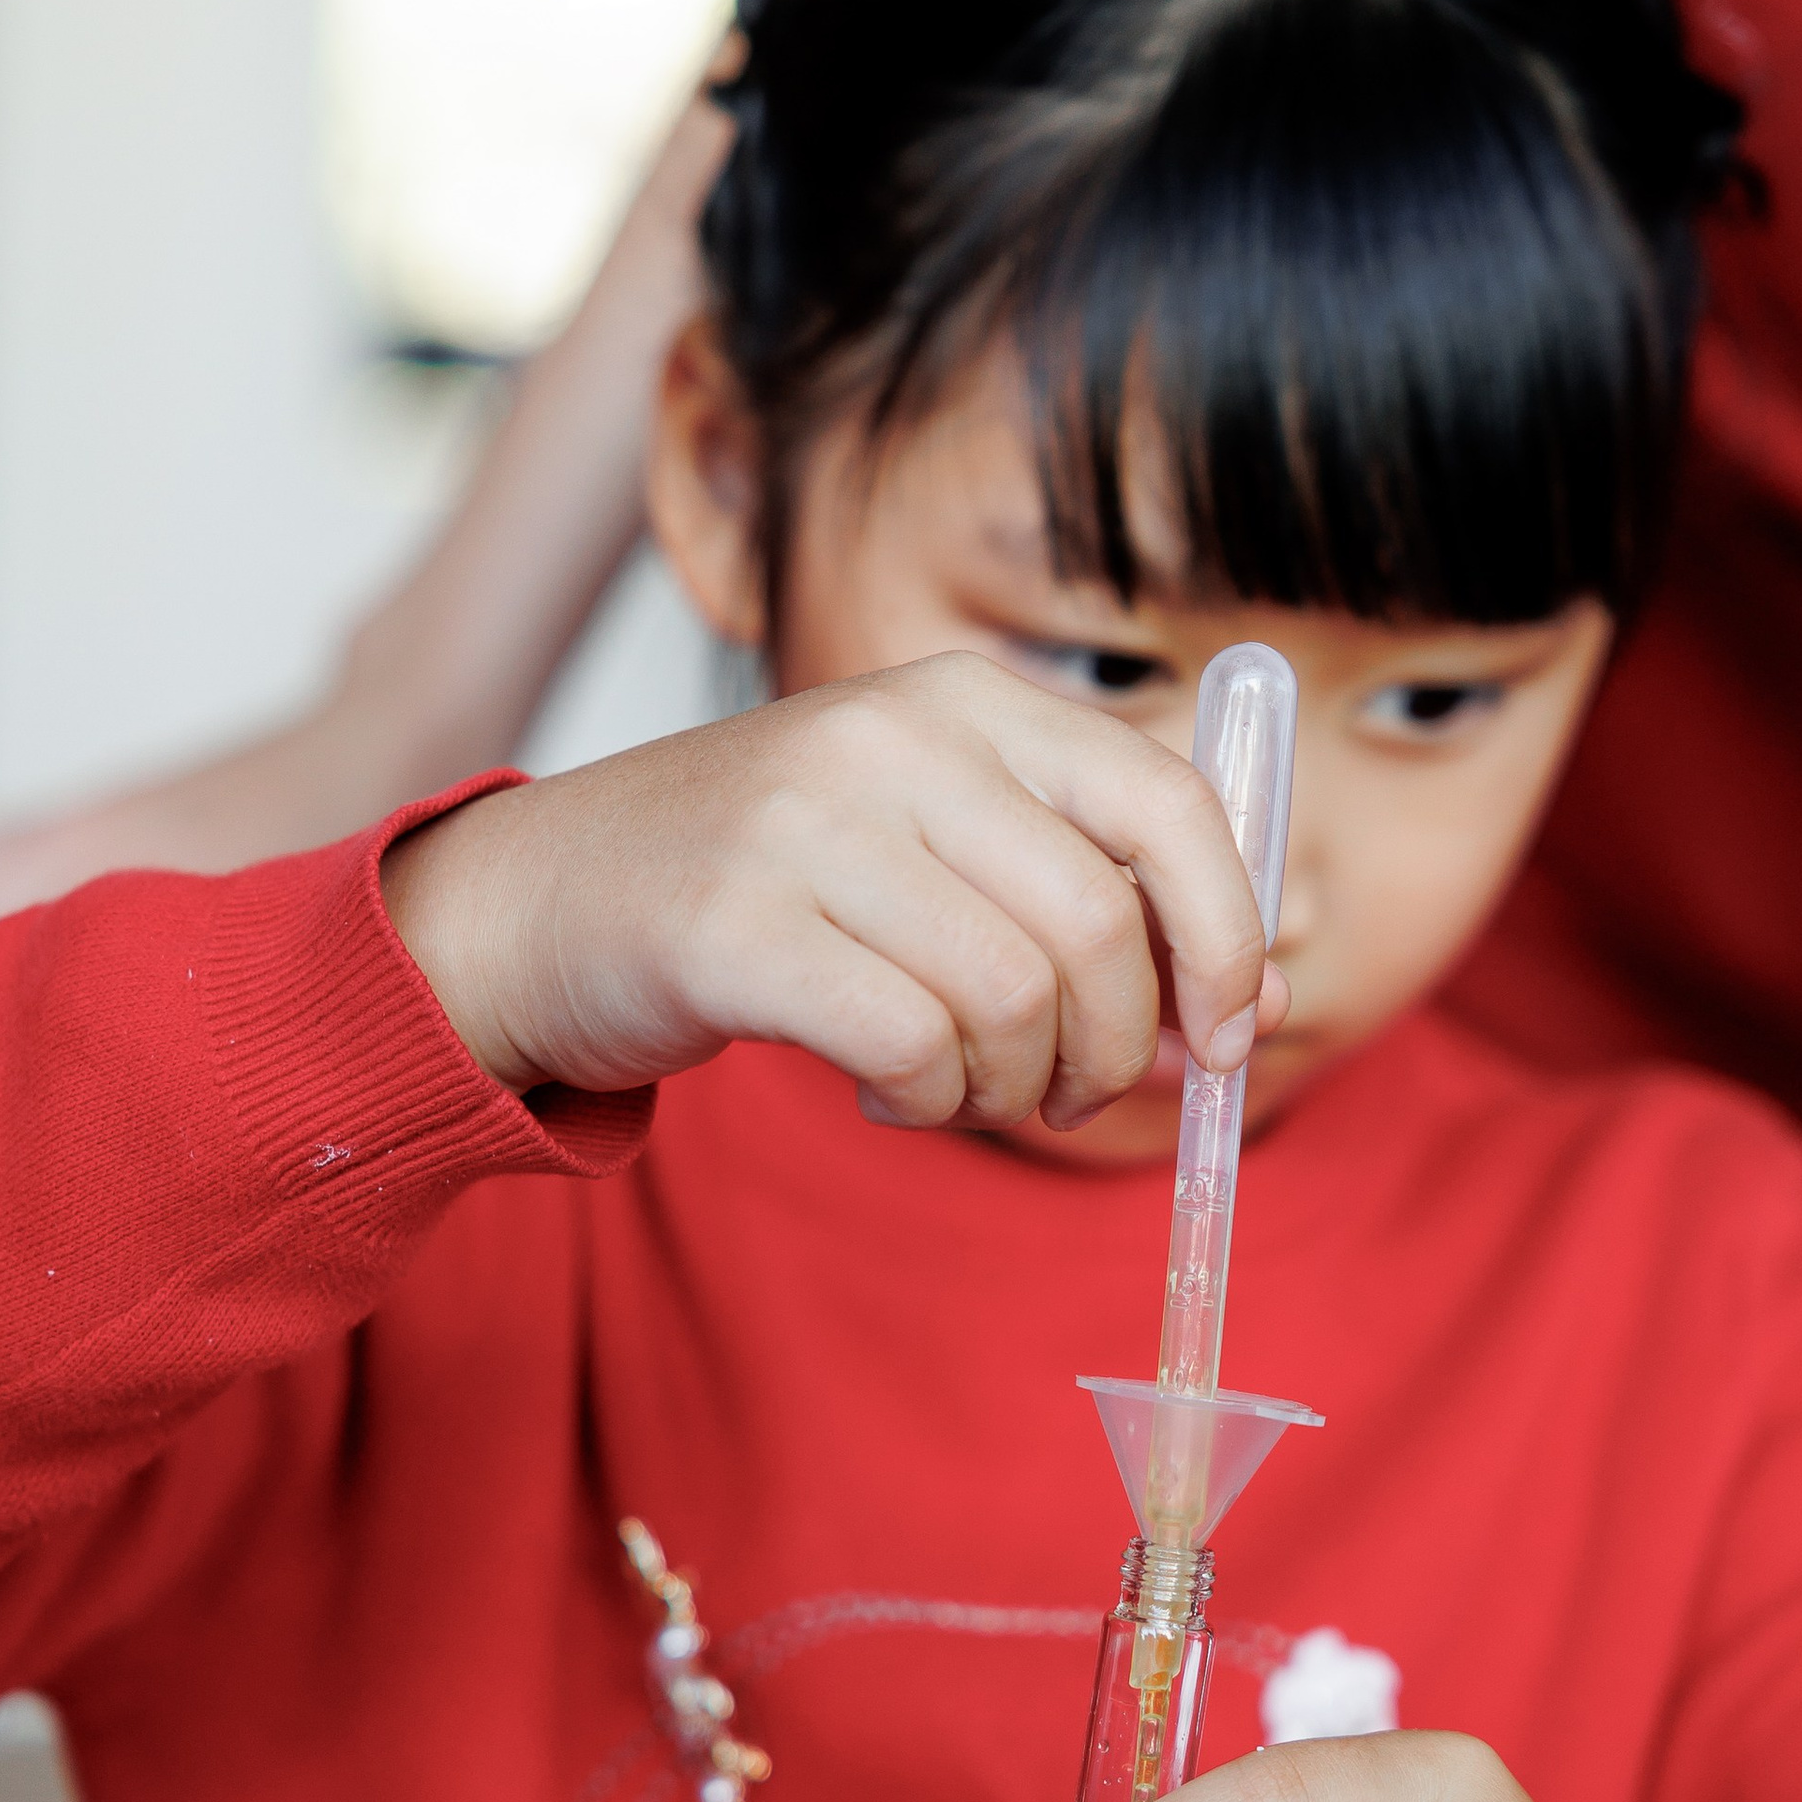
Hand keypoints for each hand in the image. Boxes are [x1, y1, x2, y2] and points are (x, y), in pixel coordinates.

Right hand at [383, 647, 1284, 1121]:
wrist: (541, 903)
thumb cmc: (770, 884)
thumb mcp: (936, 842)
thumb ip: (1091, 898)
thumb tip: (1259, 1003)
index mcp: (965, 699)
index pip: (1166, 802)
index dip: (1224, 932)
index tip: (1229, 1031)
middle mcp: (892, 737)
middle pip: (1096, 926)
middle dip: (1116, 1047)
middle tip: (1069, 1092)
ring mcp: (806, 824)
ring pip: (1011, 1000)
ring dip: (1014, 1087)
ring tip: (963, 1089)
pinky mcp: (734, 928)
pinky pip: (911, 1048)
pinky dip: (930, 1101)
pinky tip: (892, 1092)